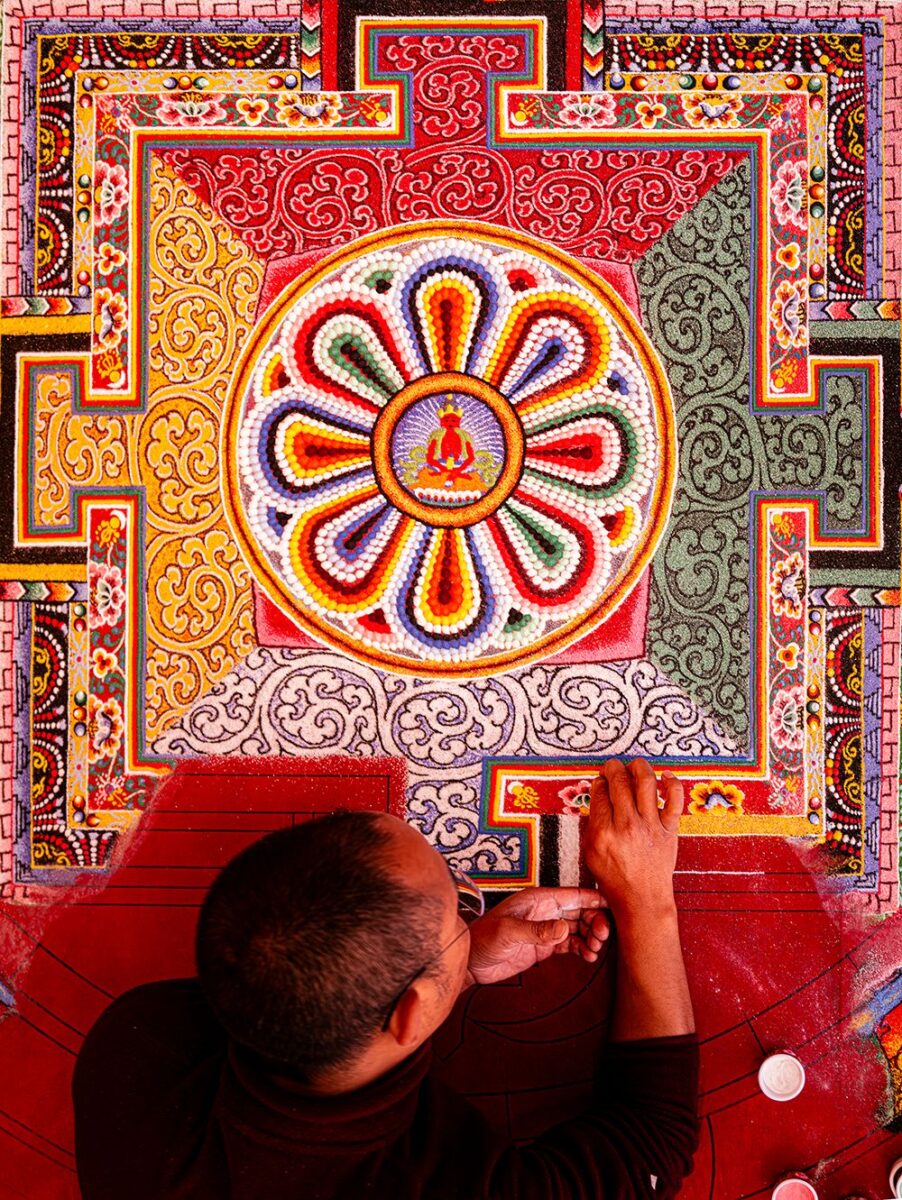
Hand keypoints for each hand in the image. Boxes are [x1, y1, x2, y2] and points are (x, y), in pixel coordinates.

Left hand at [465, 887, 609, 986]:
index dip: (593, 900)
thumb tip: (564, 929)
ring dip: (591, 936)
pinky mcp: (545, 946)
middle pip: (580, 911)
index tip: (612, 907)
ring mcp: (546, 928)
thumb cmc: (483, 939)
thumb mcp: (508, 932)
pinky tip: (588, 956)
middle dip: (595, 921)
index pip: (572, 895)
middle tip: (602, 936)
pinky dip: (582, 948)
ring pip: (578, 928)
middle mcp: (545, 911)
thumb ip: (537, 930)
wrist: (470, 961)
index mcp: (538, 899)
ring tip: (596, 949)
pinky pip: (570, 943)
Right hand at [584, 759, 682, 920]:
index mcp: (603, 832)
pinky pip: (675, 798)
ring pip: (645, 781)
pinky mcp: (670, 828)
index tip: (601, 781)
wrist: (642, 899)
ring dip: (638, 766)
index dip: (599, 781)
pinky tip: (665, 776)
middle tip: (613, 767)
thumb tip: (597, 797)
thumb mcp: (591, 853)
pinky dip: (672, 782)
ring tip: (635, 765)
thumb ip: (592, 824)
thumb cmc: (616, 878)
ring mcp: (650, 825)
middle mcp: (627, 825)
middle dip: (613, 768)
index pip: (599, 792)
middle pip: (619, 781)